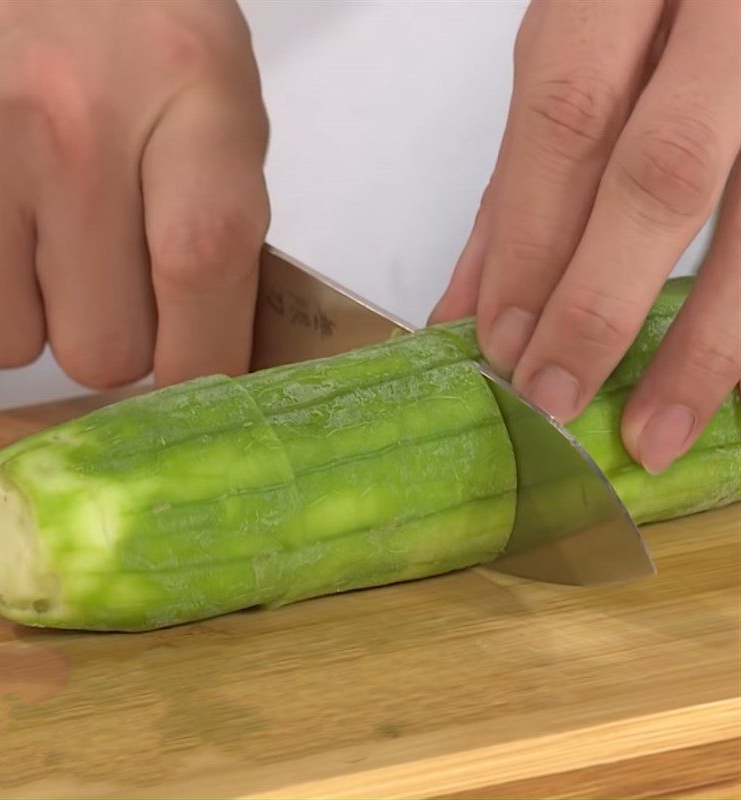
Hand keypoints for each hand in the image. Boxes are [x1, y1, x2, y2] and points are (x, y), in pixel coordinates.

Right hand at [0, 0, 268, 387]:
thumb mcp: (223, 104)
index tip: (207, 381)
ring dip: (46, 321)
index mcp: (190, 97)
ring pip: (12, 342)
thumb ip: (225, 226)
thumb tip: (217, 354)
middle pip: (103, 344)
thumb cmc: (145, 35)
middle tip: (127, 284)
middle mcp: (72, 124)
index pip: (200, 265)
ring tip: (61, 248)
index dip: (206, 355)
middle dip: (124, 340)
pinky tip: (12, 228)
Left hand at [432, 0, 739, 473]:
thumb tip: (467, 304)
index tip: (502, 345)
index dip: (532, 245)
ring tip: (653, 429)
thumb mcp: (573, 54)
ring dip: (702, 342)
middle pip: (663, 169)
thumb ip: (523, 173)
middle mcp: (725, 12)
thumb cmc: (649, 1)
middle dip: (599, 302)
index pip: (568, 121)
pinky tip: (717, 374)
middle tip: (554, 399)